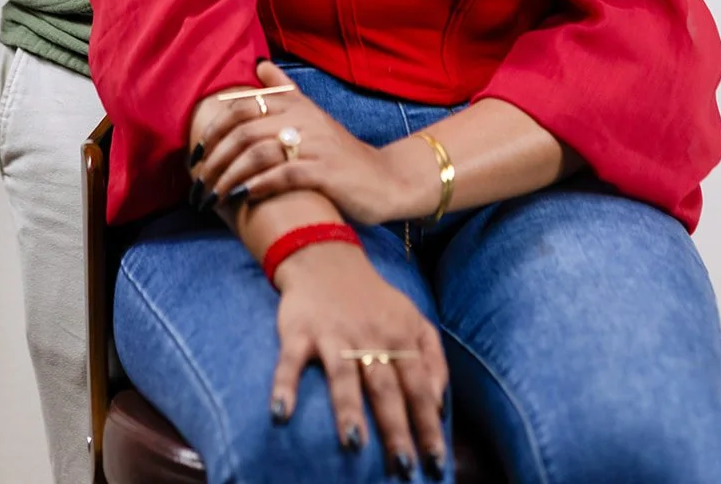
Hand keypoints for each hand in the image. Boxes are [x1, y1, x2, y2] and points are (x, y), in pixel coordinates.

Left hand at [192, 65, 435, 225]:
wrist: (385, 180)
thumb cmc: (340, 152)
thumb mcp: (313, 116)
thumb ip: (286, 90)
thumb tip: (260, 64)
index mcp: (296, 105)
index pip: (243, 107)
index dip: (215, 129)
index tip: (198, 153)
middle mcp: (304, 119)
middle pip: (245, 131)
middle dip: (216, 158)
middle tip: (200, 182)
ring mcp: (316, 145)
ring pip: (261, 153)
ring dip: (232, 177)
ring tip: (216, 195)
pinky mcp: (327, 171)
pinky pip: (287, 174)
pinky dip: (263, 184)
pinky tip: (248, 196)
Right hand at [272, 243, 446, 474]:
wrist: (326, 257)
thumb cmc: (374, 301)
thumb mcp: (413, 320)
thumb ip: (433, 359)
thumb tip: (438, 406)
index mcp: (400, 336)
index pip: (419, 387)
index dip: (428, 425)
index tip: (436, 462)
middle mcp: (369, 337)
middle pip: (385, 387)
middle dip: (395, 429)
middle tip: (403, 468)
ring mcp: (332, 334)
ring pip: (343, 374)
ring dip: (348, 409)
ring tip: (354, 444)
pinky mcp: (299, 331)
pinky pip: (290, 360)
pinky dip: (284, 385)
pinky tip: (281, 413)